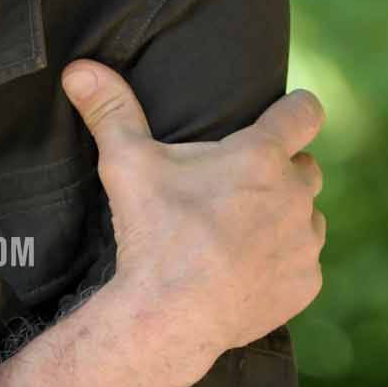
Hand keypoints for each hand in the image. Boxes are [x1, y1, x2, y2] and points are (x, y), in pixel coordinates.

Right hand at [61, 60, 325, 376]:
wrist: (168, 317)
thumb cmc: (153, 233)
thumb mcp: (127, 164)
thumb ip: (111, 112)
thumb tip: (79, 69)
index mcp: (261, 156)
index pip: (305, 112)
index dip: (297, 109)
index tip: (287, 113)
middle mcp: (295, 194)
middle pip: (305, 168)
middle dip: (279, 173)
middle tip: (236, 190)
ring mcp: (305, 242)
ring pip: (308, 218)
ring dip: (284, 219)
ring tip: (240, 234)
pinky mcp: (306, 283)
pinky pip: (303, 265)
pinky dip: (281, 265)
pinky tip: (246, 273)